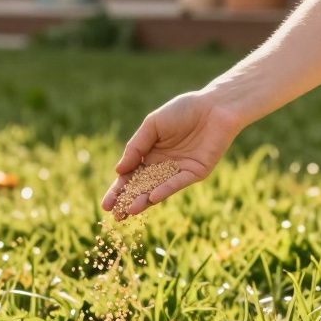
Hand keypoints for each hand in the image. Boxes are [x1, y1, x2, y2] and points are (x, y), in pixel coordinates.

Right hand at [101, 91, 242, 217]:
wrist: (214, 106)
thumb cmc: (183, 110)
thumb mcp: (152, 125)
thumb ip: (136, 147)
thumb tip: (118, 170)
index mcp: (150, 155)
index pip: (130, 177)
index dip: (118, 190)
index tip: (106, 204)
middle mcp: (163, 166)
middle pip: (142, 188)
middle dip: (127, 201)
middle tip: (115, 215)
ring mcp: (179, 171)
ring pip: (158, 189)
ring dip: (144, 200)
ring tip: (130, 210)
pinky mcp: (195, 173)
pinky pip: (178, 183)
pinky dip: (165, 190)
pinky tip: (152, 197)